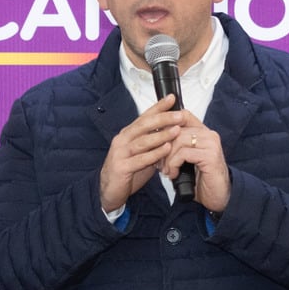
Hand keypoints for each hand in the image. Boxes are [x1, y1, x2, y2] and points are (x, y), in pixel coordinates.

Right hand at [99, 95, 183, 211]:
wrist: (108, 190)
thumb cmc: (127, 170)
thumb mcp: (141, 153)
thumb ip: (153, 142)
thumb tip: (172, 130)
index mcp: (128, 134)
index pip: (144, 116)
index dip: (158, 107)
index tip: (172, 98)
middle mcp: (123, 140)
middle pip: (144, 125)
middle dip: (163, 118)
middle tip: (180, 115)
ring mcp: (121, 153)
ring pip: (143, 141)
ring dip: (161, 135)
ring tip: (176, 130)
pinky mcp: (122, 168)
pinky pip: (140, 159)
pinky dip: (155, 154)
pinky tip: (166, 149)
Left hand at [164, 113, 230, 213]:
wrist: (218, 198)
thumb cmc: (201, 180)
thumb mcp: (186, 160)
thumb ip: (177, 146)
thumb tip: (155, 138)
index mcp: (203, 133)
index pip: (183, 115)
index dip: (166, 124)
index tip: (155, 138)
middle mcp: (209, 135)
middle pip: (177, 129)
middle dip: (162, 146)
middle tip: (158, 163)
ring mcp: (211, 144)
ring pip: (178, 141)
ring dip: (167, 158)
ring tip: (166, 170)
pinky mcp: (210, 156)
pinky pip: (184, 153)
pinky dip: (174, 164)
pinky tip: (174, 174)